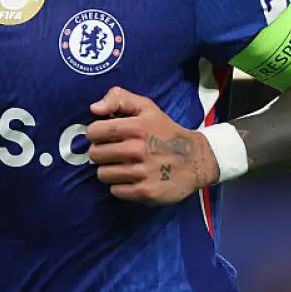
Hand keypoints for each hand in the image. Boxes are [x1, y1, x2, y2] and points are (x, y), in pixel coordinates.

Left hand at [86, 87, 220, 204]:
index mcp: (136, 127)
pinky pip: (116, 191)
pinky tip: (133, 178)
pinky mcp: (145, 192)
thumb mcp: (147, 107)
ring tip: (124, 165)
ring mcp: (141, 173)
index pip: (94, 131)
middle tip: (115, 152)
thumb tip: (94, 108)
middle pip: (95, 154)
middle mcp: (137, 150)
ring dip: (110, 170)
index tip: (105, 136)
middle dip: (101, 153)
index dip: (96, 134)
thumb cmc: (166, 131)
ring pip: (103, 174)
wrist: (196, 159)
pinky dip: (121, 186)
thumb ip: (119, 99)